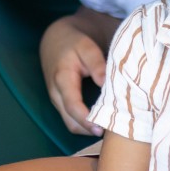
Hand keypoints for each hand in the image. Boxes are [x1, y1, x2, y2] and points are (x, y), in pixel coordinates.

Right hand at [40, 16, 107, 134]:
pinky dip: (86, 125)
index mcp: (62, 79)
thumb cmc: (73, 42)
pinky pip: (72, 120)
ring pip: (71, 125)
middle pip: (71, 123)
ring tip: (110, 128)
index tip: (104, 127)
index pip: (72, 106)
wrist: (56, 39)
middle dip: (90, 131)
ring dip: (88, 130)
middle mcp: (56, 94)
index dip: (87, 120)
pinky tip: (103, 121)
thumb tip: (105, 83)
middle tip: (113, 131)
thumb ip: (97, 64)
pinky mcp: (61, 103)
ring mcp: (57, 101)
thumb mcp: (86, 47)